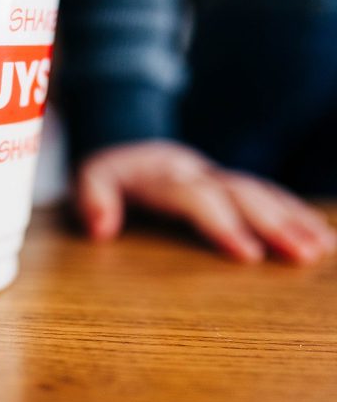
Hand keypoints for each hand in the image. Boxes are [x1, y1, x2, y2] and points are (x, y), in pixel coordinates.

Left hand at [75, 140, 336, 263]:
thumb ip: (91, 199)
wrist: (131, 145)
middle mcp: (201, 173)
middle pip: (243, 196)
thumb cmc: (110, 172)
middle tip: (303, 254)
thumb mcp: (88, 178)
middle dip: (275, 224)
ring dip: (294, 220)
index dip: (225, 225)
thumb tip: (102, 228)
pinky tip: (320, 236)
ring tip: (320, 248)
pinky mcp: (232, 186)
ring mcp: (221, 178)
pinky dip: (295, 215)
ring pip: (263, 195)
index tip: (250, 256)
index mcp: (167, 175)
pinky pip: (268, 197)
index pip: (201, 199)